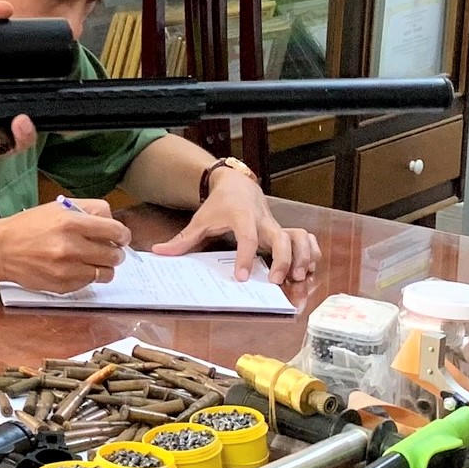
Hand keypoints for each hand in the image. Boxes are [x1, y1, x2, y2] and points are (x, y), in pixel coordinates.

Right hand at [0, 199, 132, 293]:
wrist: (1, 249)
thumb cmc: (29, 226)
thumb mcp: (57, 208)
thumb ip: (88, 210)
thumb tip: (112, 221)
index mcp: (71, 222)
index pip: (115, 231)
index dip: (122, 235)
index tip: (120, 237)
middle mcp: (71, 247)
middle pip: (115, 255)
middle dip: (115, 252)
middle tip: (108, 249)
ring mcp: (67, 269)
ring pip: (106, 273)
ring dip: (104, 267)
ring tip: (94, 261)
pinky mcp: (63, 286)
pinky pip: (89, 283)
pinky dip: (87, 276)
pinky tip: (75, 268)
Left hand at [152, 172, 319, 284]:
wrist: (238, 185)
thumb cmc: (219, 205)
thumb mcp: (200, 220)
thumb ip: (183, 239)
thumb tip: (159, 252)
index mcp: (242, 217)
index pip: (247, 238)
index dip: (246, 257)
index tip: (242, 277)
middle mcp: (263, 221)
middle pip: (281, 239)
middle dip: (282, 260)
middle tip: (276, 282)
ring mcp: (277, 225)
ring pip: (298, 238)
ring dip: (301, 258)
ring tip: (297, 278)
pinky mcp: (285, 230)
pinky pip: (305, 240)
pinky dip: (310, 253)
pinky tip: (306, 270)